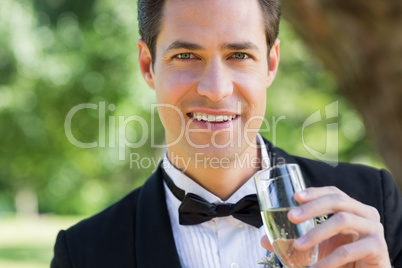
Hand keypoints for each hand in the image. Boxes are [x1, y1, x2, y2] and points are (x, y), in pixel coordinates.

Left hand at [261, 186, 390, 267]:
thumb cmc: (344, 259)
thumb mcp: (319, 246)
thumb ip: (296, 240)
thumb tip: (265, 239)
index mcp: (353, 208)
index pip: (333, 192)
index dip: (314, 192)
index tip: (295, 197)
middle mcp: (366, 213)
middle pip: (338, 200)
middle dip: (312, 207)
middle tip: (292, 218)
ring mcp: (374, 229)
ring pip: (343, 220)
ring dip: (317, 233)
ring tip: (298, 246)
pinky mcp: (378, 248)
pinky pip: (349, 249)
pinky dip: (329, 260)